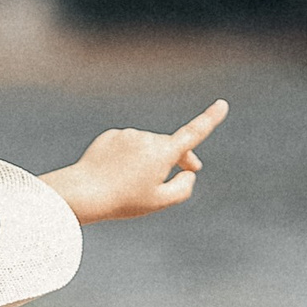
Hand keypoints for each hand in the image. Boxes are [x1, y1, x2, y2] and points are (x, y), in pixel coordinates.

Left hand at [39, 99, 227, 223]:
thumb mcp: (160, 202)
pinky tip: (117, 175)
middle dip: (177, 158)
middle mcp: (146, 138)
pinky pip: (127, 147)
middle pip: (169, 147)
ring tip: (133, 184)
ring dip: (148, 160)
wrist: (84, 192)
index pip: (192, 134)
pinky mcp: (110, 137)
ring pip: (146, 147)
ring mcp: (127, 135)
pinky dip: (128, 158)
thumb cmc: (124, 200)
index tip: (222, 104)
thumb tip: (188, 172)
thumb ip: (183, 187)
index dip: (210, 119)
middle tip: (186, 172)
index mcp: (162, 152)